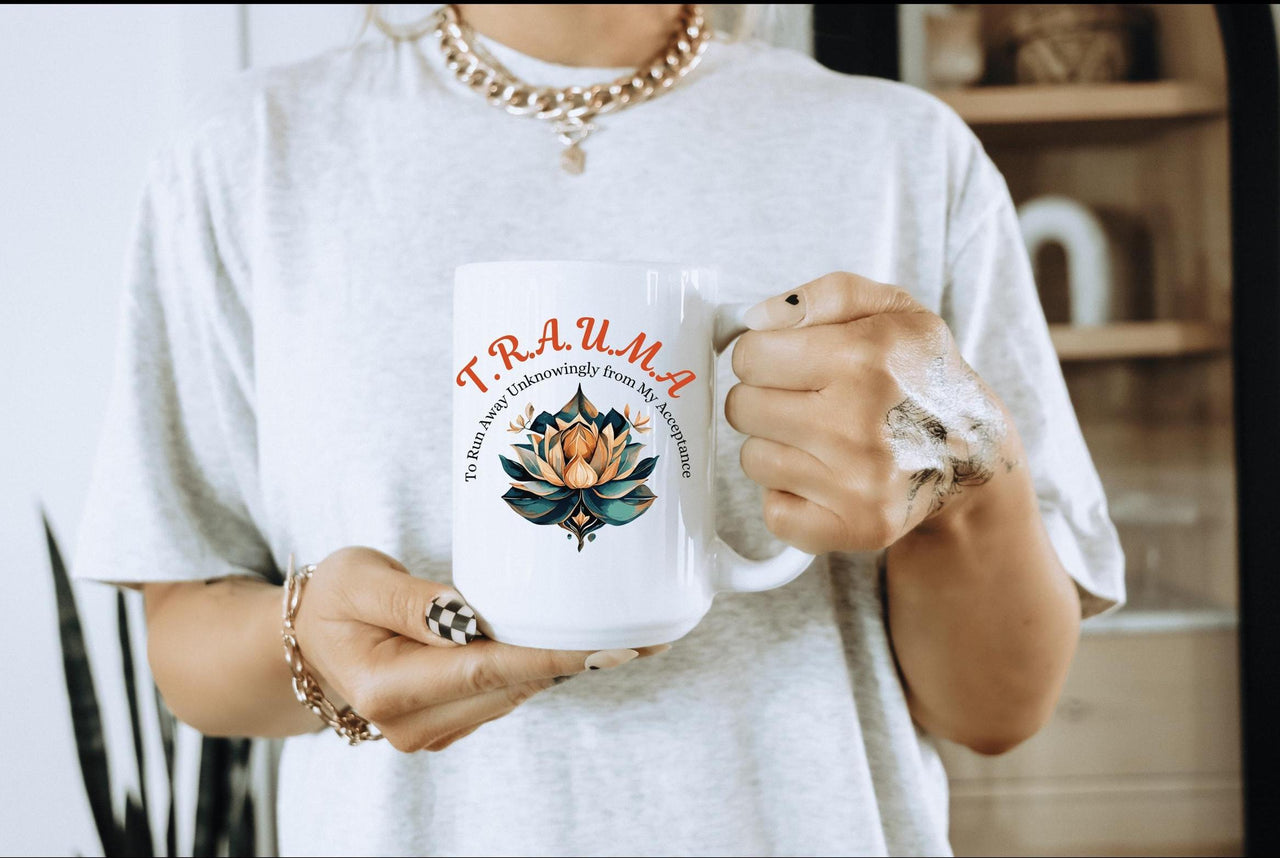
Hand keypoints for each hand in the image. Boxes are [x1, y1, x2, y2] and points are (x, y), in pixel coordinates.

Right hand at [293, 546, 661, 751]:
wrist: (305, 640)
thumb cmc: (334, 599)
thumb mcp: (359, 579)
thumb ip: (415, 599)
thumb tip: (471, 617)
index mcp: (386, 689)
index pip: (486, 670)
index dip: (551, 658)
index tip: (609, 649)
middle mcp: (412, 724)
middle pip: (512, 686)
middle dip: (578, 659)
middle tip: (648, 629)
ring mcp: (431, 732)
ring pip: (515, 692)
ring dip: (567, 665)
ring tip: (631, 633)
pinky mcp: (448, 724)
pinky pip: (506, 693)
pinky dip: (541, 668)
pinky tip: (579, 644)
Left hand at [726, 272, 1017, 554]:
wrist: (970, 450)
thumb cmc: (919, 374)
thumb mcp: (890, 308)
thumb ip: (824, 295)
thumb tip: (755, 319)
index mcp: (864, 358)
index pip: (749, 355)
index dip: (763, 354)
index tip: (789, 361)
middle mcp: (860, 424)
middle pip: (742, 408)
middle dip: (765, 398)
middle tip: (807, 400)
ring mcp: (859, 483)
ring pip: (752, 459)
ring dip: (776, 446)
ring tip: (820, 437)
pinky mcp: (856, 528)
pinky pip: (774, 512)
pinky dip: (790, 495)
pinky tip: (824, 476)